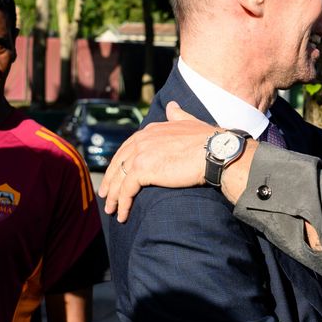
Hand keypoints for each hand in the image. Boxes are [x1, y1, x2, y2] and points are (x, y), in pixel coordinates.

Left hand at [100, 101, 215, 221]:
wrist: (215, 151)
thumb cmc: (209, 140)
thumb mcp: (190, 122)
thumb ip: (178, 115)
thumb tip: (172, 106)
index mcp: (151, 130)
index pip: (128, 147)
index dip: (121, 163)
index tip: (118, 175)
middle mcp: (142, 139)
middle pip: (118, 163)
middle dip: (110, 181)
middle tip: (106, 195)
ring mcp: (140, 154)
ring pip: (119, 179)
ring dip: (114, 197)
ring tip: (112, 210)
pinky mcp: (142, 170)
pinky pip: (126, 190)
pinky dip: (123, 204)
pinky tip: (123, 215)